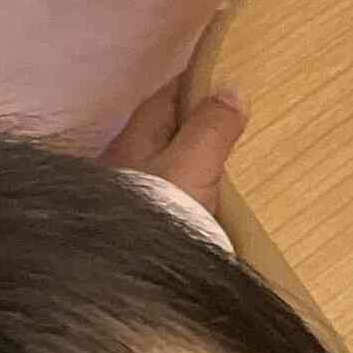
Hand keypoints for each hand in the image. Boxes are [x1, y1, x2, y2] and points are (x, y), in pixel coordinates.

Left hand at [102, 77, 246, 217]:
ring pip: (156, 166)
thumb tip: (231, 90)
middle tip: (222, 119)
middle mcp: (120, 166)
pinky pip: (160, 198)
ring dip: (181, 161)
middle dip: (186, 124)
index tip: (217, 74)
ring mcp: (121, 200)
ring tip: (213, 163)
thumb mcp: (193, 164)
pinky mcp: (130, 230)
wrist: (126, 278)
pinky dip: (178, 192)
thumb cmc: (159, 210)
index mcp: (134, 141)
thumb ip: (211, 128)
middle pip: (157, 133)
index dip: (190, 84)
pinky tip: (194, 204)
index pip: (164, 98)